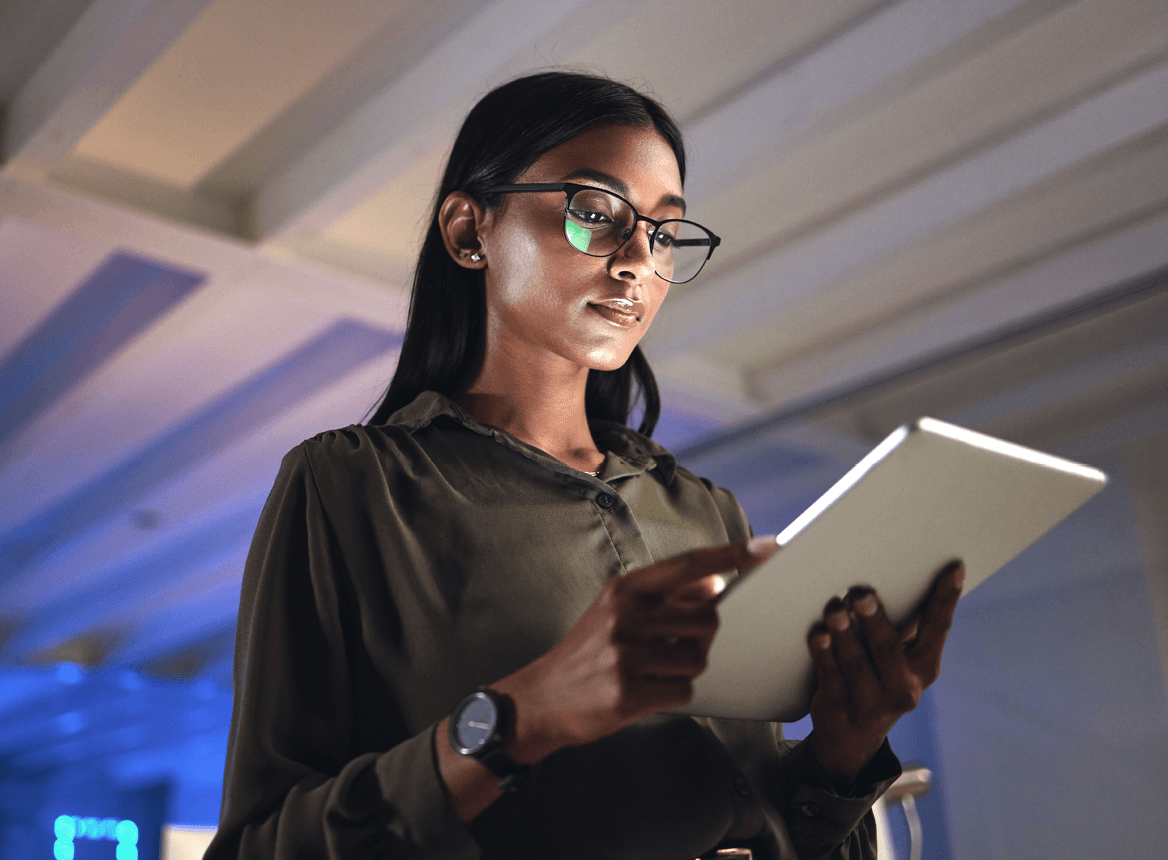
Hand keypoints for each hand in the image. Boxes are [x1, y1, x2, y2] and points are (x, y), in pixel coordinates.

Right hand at [494, 537, 778, 763]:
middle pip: (707, 618)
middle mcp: (626, 616)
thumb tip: (714, 584)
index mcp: (626, 590)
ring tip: (652, 671)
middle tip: (672, 646)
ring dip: (685, 669)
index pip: (690, 565)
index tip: (767, 547)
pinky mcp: (628, 692)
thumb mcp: (618, 612)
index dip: (732, 555)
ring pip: (698, 658)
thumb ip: (665, 597)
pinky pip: (683, 691)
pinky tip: (644, 691)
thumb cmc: (588, 652)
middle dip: (701, 636)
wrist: (542, 697)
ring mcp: (626, 654)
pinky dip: (672, 694)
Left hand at [807, 560, 963, 784]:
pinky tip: (818, 634)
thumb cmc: (876, 677)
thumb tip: (891, 571)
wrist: (851, 738)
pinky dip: (823, 654)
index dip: (946, 598)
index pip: (937, 628)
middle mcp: (903, 687)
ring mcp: (872, 703)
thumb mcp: (897, 658)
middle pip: (888, 649)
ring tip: (833, 609)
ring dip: (843, 634)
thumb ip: (899, 626)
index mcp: (924, 667)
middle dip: (874, 619)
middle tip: (861, 593)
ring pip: (856, 663)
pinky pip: (830, 676)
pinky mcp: (840, 709)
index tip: (953, 567)